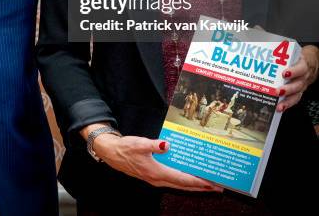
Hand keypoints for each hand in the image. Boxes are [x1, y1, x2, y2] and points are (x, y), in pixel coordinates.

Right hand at [92, 133, 221, 191]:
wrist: (112, 153)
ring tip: (207, 183)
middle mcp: (158, 179)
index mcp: (156, 172)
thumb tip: (166, 144)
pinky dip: (183, 180)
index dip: (198, 182)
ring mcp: (155, 179)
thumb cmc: (126, 148)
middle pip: (183, 185)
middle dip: (201, 187)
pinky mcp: (153, 175)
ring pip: (179, 184)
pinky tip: (188, 175)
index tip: (211, 183)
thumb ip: (153, 145)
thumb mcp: (139, 144)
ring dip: (193, 184)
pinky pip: (173, 180)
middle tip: (217, 187)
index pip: (182, 179)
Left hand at [277, 45, 318, 111]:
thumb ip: (279, 48)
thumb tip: (260, 39)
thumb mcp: (291, 51)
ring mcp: (302, 86)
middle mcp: (303, 77)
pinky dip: (287, 105)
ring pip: (296, 94)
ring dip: (287, 100)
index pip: (301, 68)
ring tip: (278, 105)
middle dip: (288, 89)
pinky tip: (279, 108)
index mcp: (302, 64)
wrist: (309, 63)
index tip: (285, 73)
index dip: (294, 71)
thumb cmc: (296, 56)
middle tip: (277, 91)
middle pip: (298, 84)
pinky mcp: (299, 92)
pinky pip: (294, 100)